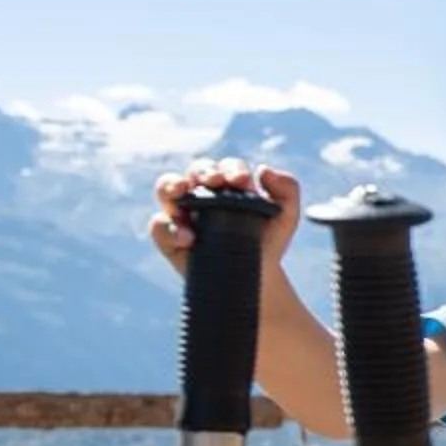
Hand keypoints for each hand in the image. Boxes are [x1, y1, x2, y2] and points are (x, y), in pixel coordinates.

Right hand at [150, 160, 301, 276]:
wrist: (257, 278)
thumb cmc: (269, 241)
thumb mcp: (286, 216)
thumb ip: (287, 188)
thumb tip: (264, 169)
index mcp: (229, 183)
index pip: (226, 167)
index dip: (232, 169)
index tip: (242, 182)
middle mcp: (202, 192)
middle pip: (195, 170)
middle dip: (204, 171)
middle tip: (215, 181)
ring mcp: (182, 212)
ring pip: (167, 188)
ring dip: (172, 185)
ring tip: (182, 193)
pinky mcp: (169, 237)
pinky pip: (158, 225)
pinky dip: (169, 227)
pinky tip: (188, 238)